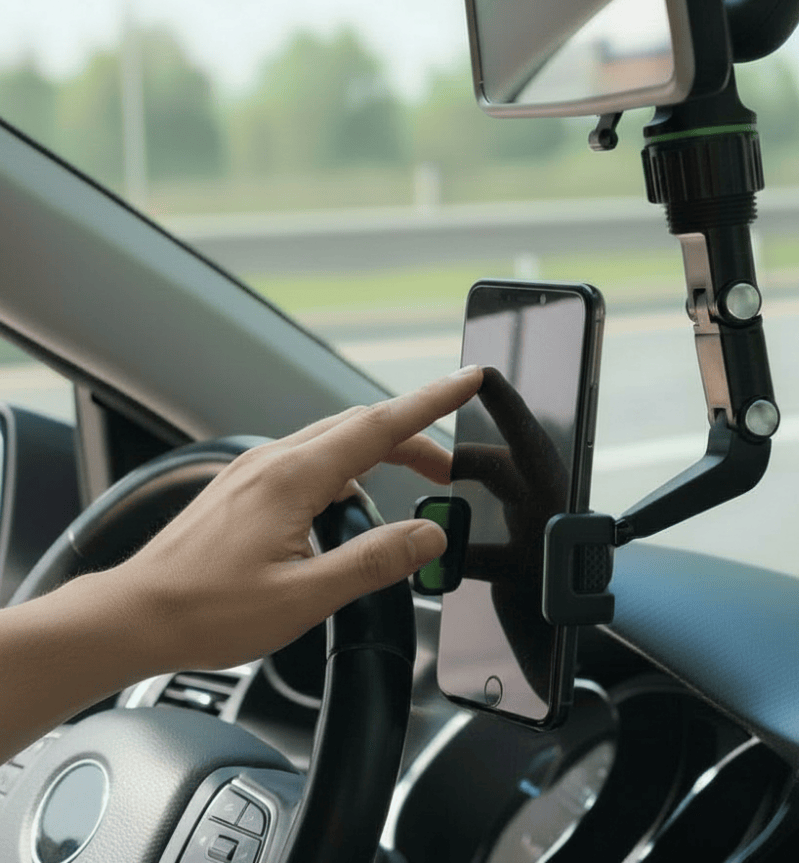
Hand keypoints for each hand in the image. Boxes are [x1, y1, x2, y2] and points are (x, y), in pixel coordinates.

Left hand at [106, 365, 483, 672]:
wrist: (132, 616)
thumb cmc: (204, 611)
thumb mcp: (303, 597)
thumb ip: (373, 562)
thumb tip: (428, 537)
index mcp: (293, 477)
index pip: (381, 424)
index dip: (432, 401)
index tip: (468, 380)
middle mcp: (274, 461)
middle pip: (363, 427)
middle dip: (415, 437)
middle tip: (450, 470)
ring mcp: (256, 470)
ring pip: (335, 442)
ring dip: (380, 454)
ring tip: (408, 490)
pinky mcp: (245, 486)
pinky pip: (310, 460)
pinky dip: (347, 470)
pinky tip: (348, 508)